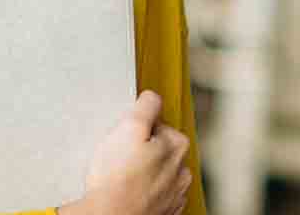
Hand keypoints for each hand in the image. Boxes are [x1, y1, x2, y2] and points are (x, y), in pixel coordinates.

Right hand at [68, 90, 193, 214]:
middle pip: (159, 149)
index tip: (126, 138)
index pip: (158, 124)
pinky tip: (128, 193)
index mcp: (177, 145)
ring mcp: (174, 194)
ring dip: (143, 173)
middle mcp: (182, 171)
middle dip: (141, 151)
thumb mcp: (130, 127)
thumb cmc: (118, 179)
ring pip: (157, 174)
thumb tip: (152, 97)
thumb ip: (146, 106)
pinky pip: (153, 195)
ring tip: (122, 178)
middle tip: (120, 158)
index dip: (138, 128)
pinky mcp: (163, 212)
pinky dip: (143, 193)